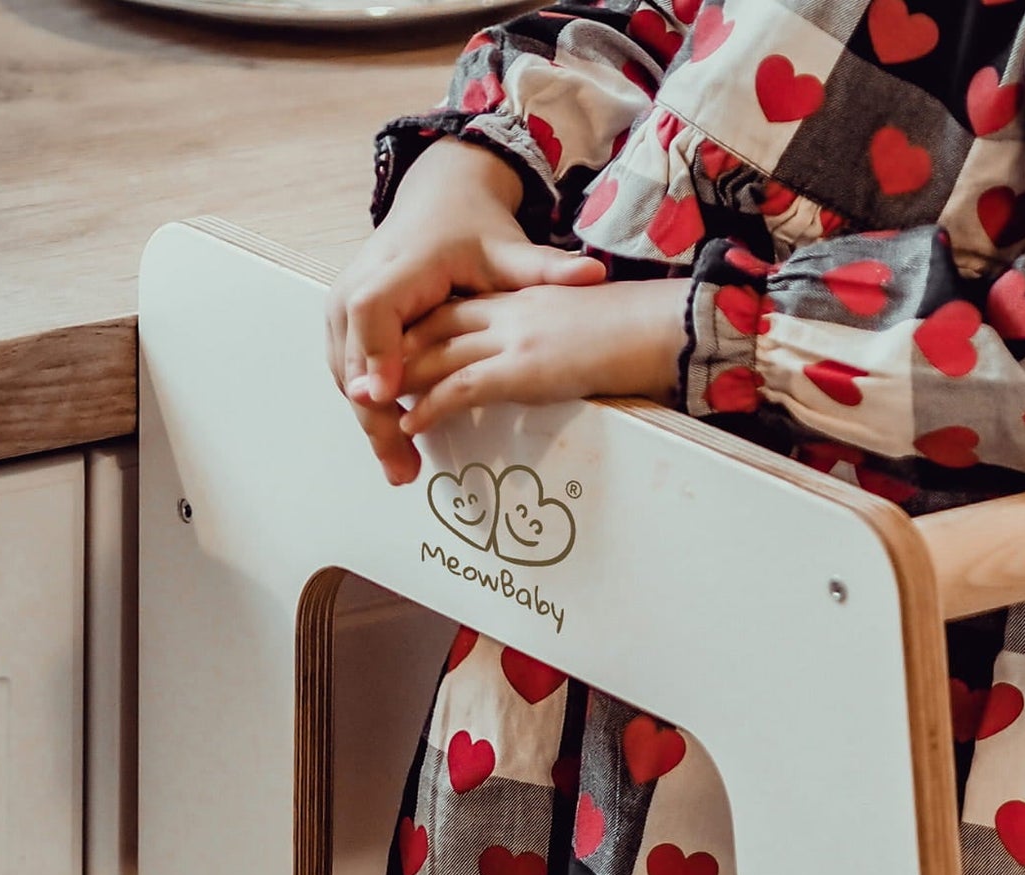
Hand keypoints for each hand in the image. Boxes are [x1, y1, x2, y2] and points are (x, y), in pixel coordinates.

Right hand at [326, 139, 606, 483]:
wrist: (439, 199)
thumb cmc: (473, 229)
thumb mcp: (509, 249)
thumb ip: (545, 269)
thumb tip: (594, 273)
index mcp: (403, 264)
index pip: (376, 311)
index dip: (378, 354)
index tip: (389, 396)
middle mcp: (362, 280)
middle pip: (353, 356)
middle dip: (376, 416)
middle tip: (403, 468)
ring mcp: (345, 302)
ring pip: (347, 372)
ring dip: (372, 424)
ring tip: (402, 470)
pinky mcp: (344, 321)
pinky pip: (349, 371)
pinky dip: (370, 409)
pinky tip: (396, 444)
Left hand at [396, 279, 689, 437]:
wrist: (659, 325)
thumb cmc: (632, 332)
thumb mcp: (578, 328)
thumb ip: (549, 340)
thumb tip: (542, 365)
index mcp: (519, 298)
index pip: (453, 308)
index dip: (416, 331)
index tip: (390, 354)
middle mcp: (506, 311)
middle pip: (432, 328)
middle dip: (394, 357)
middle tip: (365, 385)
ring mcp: (511, 337)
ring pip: (436, 356)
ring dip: (399, 385)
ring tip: (373, 413)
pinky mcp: (521, 366)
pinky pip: (461, 385)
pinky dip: (429, 406)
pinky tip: (409, 425)